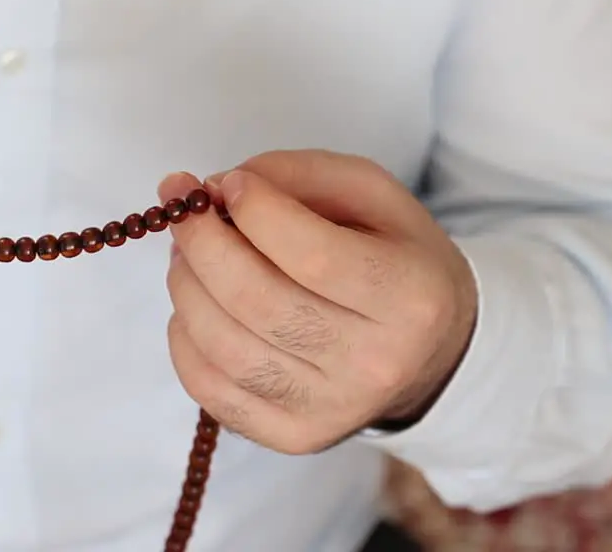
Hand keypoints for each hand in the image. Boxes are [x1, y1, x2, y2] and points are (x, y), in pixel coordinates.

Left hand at [161, 149, 477, 453]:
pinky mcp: (293, 436)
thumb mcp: (371, 195)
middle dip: (201, 242)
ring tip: (187, 253)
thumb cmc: (391, 259)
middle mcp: (375, 363)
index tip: (226, 183)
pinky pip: (209, 387)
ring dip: (185, 285)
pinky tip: (196, 305)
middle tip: (183, 210)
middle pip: (255, 300)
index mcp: (410, 297)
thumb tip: (217, 188)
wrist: (428, 353)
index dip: (254, 211)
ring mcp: (331, 409)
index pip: (312, 255)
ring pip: (223, 344)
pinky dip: (183, 336)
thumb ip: (299, 175)